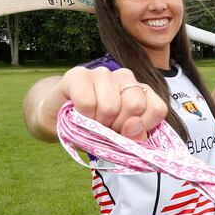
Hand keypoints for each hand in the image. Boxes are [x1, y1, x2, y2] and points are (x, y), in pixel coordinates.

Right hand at [48, 66, 166, 140]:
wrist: (57, 121)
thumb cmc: (94, 130)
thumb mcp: (120, 141)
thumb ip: (135, 138)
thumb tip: (134, 126)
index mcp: (142, 92)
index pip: (157, 108)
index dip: (142, 128)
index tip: (127, 133)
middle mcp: (126, 78)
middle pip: (135, 105)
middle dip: (119, 127)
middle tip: (106, 128)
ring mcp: (103, 73)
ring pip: (110, 106)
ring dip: (98, 124)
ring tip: (91, 121)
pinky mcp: (79, 74)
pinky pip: (87, 102)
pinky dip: (82, 117)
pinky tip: (78, 114)